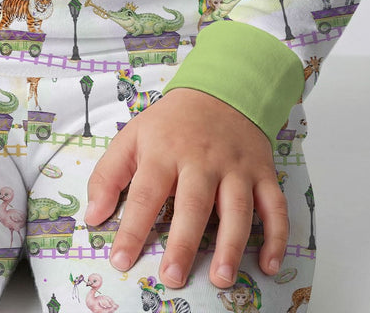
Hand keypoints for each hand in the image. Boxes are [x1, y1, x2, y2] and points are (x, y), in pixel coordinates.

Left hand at [83, 88, 286, 290]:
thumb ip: (108, 175)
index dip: (132, 229)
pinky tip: (269, 264)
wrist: (220, 90)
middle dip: (183, 243)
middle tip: (172, 278)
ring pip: (237, 209)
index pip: (145, 193)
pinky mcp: (263, 173)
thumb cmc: (171, 123)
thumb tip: (93, 216)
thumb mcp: (132, 136)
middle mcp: (202, 160)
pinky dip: (276, 236)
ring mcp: (236, 167)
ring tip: (221, 279)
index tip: (120, 261)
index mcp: (164, 151)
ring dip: (231, 245)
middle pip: (193, 204)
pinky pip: (274, 206)